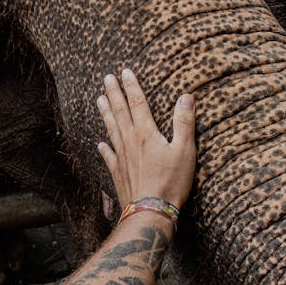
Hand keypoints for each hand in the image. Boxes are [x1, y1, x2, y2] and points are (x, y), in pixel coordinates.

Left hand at [97, 69, 195, 210]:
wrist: (150, 212)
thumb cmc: (171, 182)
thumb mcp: (185, 151)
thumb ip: (184, 123)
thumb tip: (186, 97)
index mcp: (146, 133)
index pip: (137, 103)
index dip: (132, 86)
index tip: (125, 72)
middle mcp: (130, 141)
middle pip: (120, 111)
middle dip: (113, 93)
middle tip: (106, 78)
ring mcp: (121, 157)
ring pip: (111, 129)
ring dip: (105, 113)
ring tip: (99, 100)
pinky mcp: (117, 172)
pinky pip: (108, 156)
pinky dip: (104, 148)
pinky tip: (100, 144)